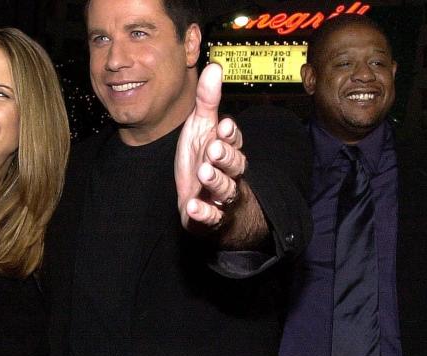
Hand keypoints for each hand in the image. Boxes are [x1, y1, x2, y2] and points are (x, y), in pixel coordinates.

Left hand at [175, 62, 247, 231]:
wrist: (200, 198)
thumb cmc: (203, 160)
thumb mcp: (202, 128)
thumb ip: (207, 101)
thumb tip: (214, 66)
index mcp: (228, 149)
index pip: (234, 140)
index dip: (230, 134)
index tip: (223, 126)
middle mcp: (229, 174)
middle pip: (235, 165)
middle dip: (226, 156)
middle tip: (214, 148)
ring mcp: (221, 197)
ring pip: (226, 190)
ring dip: (216, 181)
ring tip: (203, 172)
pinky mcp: (210, 218)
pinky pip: (210, 218)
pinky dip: (203, 213)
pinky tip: (192, 206)